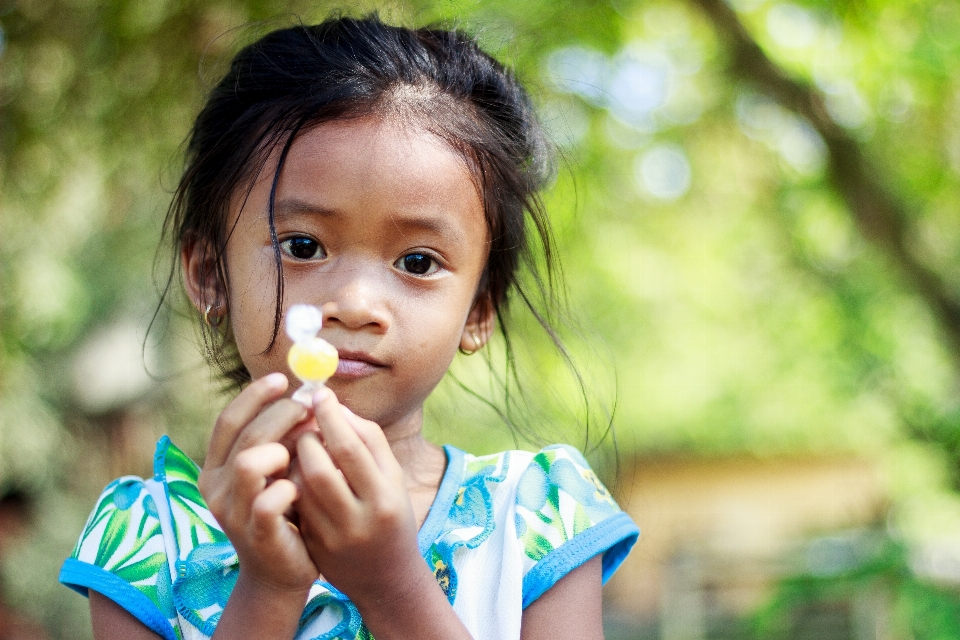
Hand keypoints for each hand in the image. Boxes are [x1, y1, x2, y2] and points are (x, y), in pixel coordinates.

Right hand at [199, 373, 318, 593]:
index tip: (282, 379)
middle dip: (282, 415)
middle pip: (247, 434)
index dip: (254, 396)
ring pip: (250, 462)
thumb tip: (302, 397)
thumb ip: (278, 440)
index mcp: (216, 466)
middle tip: (309, 411)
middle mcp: (216, 487)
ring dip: (283, 449)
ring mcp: (232, 512)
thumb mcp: (274, 472)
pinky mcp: (255, 534)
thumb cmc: (281, 513)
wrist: (279, 571)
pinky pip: (269, 499)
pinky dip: (290, 488)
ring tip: (303, 454)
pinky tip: (302, 489)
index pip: (228, 420)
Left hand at [293, 388, 428, 608]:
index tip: (318, 394)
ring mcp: (332, 537)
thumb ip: (369, 440)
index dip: (330, 417)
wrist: (386, 577)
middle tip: (307, 423)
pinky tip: (297, 470)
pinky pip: (294, 504)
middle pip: (318, 468)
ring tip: (303, 446)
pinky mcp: (313, 547)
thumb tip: (335, 407)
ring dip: (295, 458)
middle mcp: (358, 520)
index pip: (350, 448)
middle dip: (307, 438)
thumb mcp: (393, 478)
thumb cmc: (391, 515)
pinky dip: (291, 480)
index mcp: (385, 497)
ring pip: (300, 486)